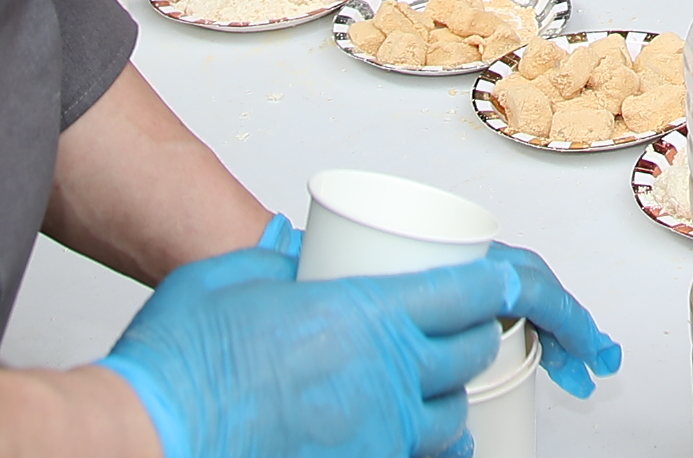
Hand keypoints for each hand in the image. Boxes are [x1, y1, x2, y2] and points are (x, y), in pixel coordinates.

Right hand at [98, 241, 619, 457]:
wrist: (140, 438)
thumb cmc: (177, 366)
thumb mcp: (232, 278)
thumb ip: (275, 262)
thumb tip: (292, 254)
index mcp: (366, 313)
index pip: (482, 288)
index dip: (528, 289)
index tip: (552, 301)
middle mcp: (383, 378)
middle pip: (470, 354)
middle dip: (472, 341)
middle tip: (466, 335)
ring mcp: (371, 437)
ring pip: (447, 422)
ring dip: (444, 404)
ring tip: (423, 392)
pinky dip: (419, 452)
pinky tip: (410, 443)